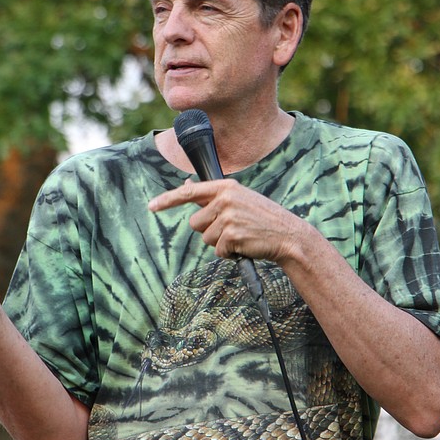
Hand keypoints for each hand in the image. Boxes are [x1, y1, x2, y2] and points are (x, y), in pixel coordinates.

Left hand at [148, 178, 306, 262]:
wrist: (287, 235)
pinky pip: (217, 251)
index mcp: (226, 187)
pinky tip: (244, 246)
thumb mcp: (239, 199)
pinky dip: (228, 253)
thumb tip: (186, 186)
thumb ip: (213, 195)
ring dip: (220, 243)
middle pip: (195, 222)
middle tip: (232, 229)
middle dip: (209, 230)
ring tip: (241, 236)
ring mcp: (228, 217)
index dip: (167, 200)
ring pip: (205, 238)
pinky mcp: (231, 236)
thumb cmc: (262, 218)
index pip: (189, 192)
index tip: (151, 206)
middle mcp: (225, 199)